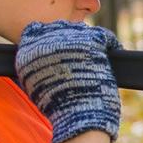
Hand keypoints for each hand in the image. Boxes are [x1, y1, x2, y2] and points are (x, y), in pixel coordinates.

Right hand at [15, 19, 122, 142]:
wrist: (79, 115)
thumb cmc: (60, 106)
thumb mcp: (38, 84)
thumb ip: (37, 65)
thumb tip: (44, 54)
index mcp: (29, 51)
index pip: (36, 30)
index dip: (51, 36)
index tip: (62, 45)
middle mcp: (46, 40)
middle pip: (61, 27)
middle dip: (71, 37)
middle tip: (82, 53)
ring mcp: (69, 38)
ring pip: (81, 29)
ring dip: (88, 38)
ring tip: (94, 56)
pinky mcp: (91, 41)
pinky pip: (103, 35)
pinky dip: (110, 42)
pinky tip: (112, 51)